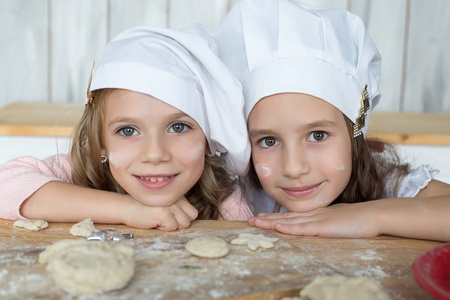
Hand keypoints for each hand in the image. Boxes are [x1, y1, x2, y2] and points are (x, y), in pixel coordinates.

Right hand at [121, 196, 197, 230]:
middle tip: (164, 219)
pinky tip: (154, 222)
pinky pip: (172, 227)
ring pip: (184, 224)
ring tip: (159, 220)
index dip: (182, 218)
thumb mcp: (164, 203)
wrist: (126, 207)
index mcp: (177, 195)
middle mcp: (176, 198)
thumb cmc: (145, 208)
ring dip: (171, 226)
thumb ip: (177, 207)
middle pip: (190, 219)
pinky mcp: (164, 213)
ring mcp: (171, 205)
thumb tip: (188, 220)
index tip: (170, 217)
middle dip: (179, 223)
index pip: (193, 213)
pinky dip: (163, 229)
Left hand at [248, 202, 379, 237]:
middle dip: (267, 219)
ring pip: (290, 221)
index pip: (291, 215)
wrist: (373, 215)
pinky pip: (304, 228)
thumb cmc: (358, 219)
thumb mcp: (337, 220)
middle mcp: (313, 214)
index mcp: (316, 213)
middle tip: (250, 220)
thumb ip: (325, 223)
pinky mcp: (324, 227)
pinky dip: (290, 227)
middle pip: (286, 217)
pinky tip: (278, 227)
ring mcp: (318, 219)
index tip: (261, 217)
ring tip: (256, 222)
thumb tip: (316, 227)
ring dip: (271, 222)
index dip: (275, 216)